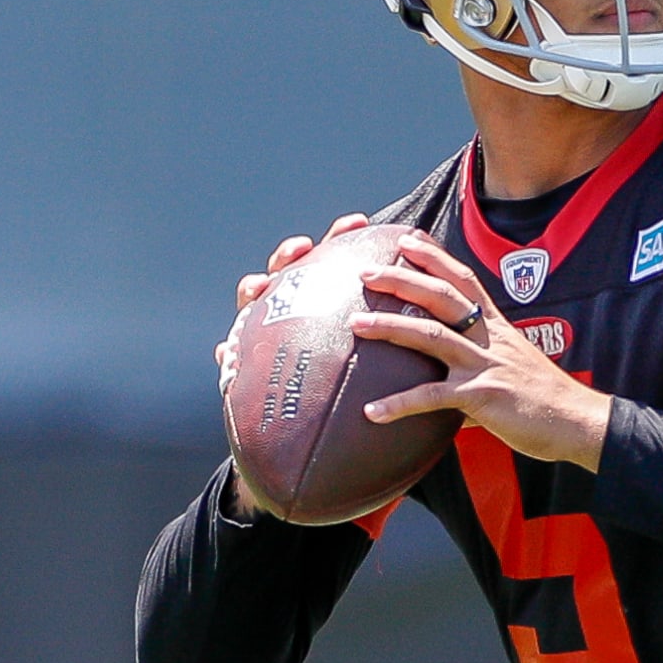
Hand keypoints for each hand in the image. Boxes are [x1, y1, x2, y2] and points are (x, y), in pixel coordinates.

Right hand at [215, 213, 368, 520]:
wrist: (310, 441)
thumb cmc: (344, 392)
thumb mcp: (374, 364)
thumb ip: (393, 340)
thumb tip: (439, 316)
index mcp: (324, 306)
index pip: (330, 263)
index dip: (342, 238)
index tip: (358, 221)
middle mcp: (292, 313)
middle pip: (288, 274)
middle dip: (291, 254)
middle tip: (304, 246)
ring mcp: (266, 337)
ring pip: (256, 304)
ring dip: (253, 290)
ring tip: (258, 287)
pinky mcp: (246, 367)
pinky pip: (232, 361)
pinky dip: (226, 355)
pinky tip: (223, 352)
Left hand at [350, 230, 611, 471]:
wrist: (580, 422)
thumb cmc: (549, 402)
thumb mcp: (514, 376)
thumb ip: (478, 382)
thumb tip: (454, 403)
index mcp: (498, 328)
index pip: (465, 281)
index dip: (436, 257)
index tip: (409, 238)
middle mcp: (490, 338)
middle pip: (442, 296)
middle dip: (403, 279)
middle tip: (367, 272)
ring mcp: (485, 364)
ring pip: (431, 336)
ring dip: (390, 328)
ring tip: (355, 325)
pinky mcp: (482, 396)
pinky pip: (432, 398)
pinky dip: (398, 404)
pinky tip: (370, 413)